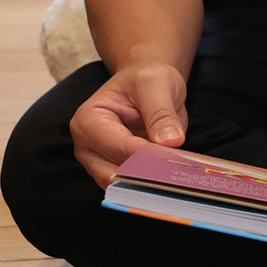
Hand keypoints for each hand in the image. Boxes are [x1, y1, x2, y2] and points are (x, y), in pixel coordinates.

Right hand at [70, 61, 188, 186]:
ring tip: (177, 178)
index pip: (119, 148)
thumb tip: (171, 142)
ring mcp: (98, 163)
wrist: (146, 83)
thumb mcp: (156, 83)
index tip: (176, 162)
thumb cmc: (146, 79)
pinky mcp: (113, 173)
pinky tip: (171, 181)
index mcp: (88, 120)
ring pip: (123, 187)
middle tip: (180, 175)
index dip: (148, 157)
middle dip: (148, 176)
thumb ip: (161, 113)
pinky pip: (131, 188)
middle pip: (116, 174)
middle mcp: (86, 146)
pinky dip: (150, 187)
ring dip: (150, 185)